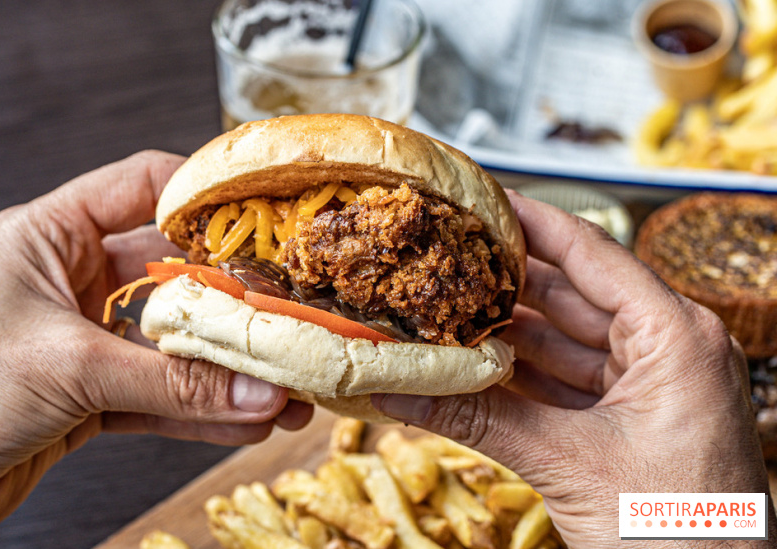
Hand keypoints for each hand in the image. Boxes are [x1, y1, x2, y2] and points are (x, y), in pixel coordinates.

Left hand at [0, 151, 312, 541]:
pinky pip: (162, 395)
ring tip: (285, 389)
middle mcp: (74, 281)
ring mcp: (86, 339)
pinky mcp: (92, 394)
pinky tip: (247, 421)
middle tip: (288, 322)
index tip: (263, 218)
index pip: (141, 186)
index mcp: (51, 238)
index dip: (204, 196)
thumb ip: (170, 382)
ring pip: (175, 345)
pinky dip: (204, 411)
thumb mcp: (69, 369)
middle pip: (176, 274)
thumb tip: (259, 391)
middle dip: (235, 304)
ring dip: (230, 369)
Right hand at [372, 192, 774, 546]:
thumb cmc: (677, 535)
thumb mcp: (569, 463)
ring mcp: (648, 386)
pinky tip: (471, 367)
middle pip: (571, 294)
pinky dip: (518, 378)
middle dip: (504, 282)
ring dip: (504, 335)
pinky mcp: (629, 420)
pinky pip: (564, 382)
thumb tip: (398, 390)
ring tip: (443, 313)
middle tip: (445, 259)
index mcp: (677, 336)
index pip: (593, 253)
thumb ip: (479, 420)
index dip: (533, 221)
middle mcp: (668, 349)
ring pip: (562, 342)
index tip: (483, 197)